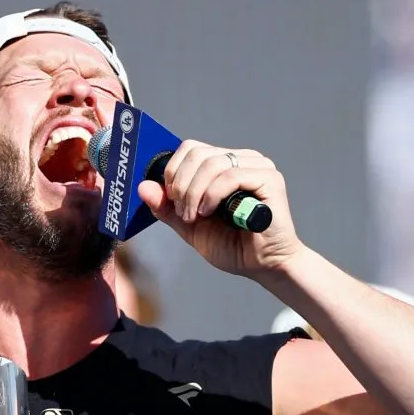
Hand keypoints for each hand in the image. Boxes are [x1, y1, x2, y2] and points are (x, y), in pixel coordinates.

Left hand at [137, 140, 303, 278]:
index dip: (173, 170)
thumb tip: (143, 187)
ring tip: (195, 216)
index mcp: (224, 164)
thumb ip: (167, 207)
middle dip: (181, 184)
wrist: (262, 266)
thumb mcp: (189, 225)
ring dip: (194, 193)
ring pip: (212, 163)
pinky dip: (212, 195)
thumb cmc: (232, 245)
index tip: (170, 198)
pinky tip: (209, 212)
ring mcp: (258, 166)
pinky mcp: (270, 179)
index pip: (191, 148)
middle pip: (198, 153)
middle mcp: (242, 159)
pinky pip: (231, 176)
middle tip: (182, 212)